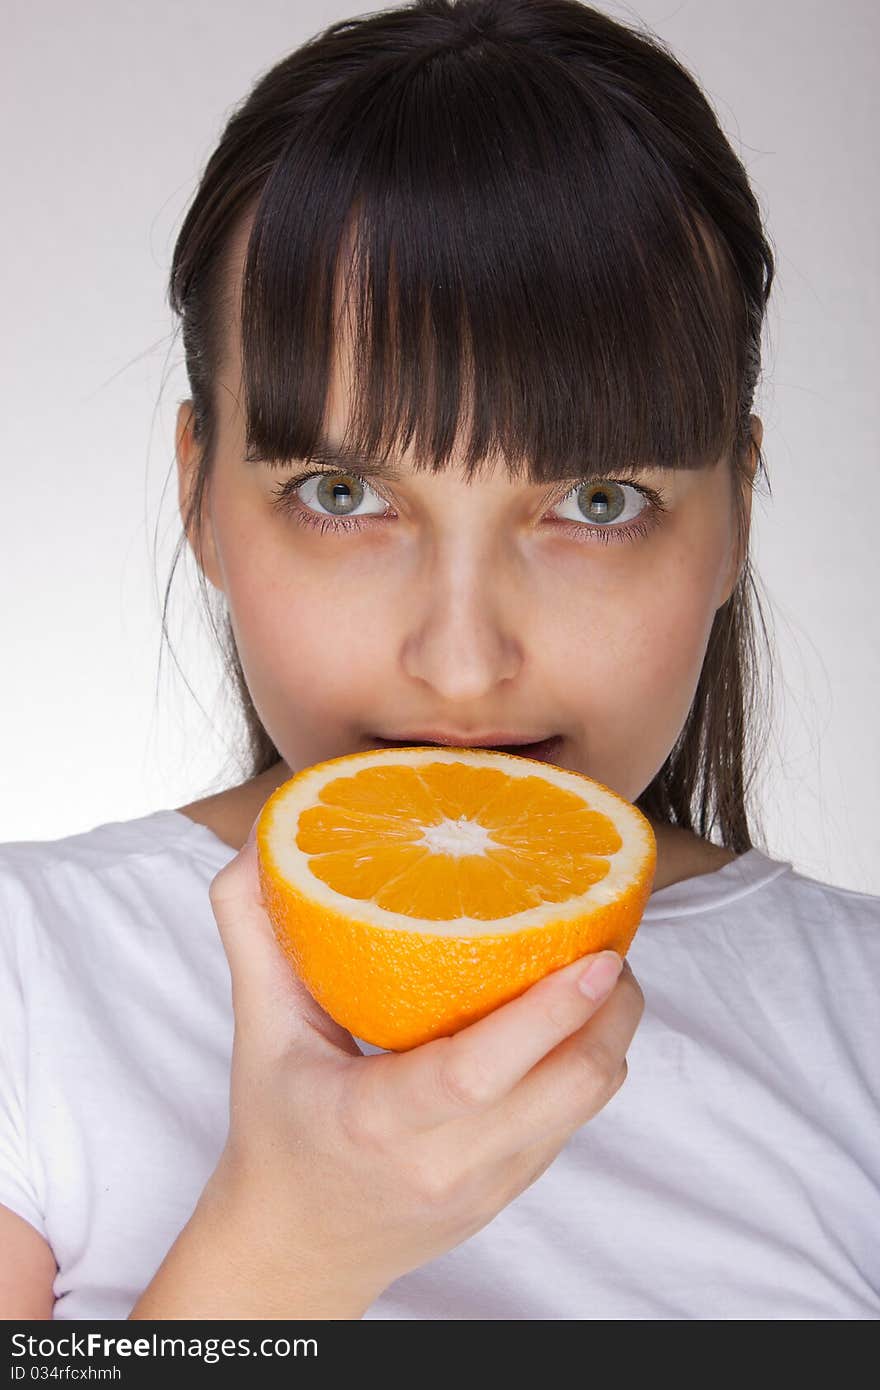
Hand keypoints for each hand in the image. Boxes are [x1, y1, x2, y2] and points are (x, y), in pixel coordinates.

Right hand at [203, 815, 644, 1314]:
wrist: (293, 1250)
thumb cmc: (275, 1131)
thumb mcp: (257, 1032)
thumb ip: (253, 931)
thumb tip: (262, 839)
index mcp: (378, 1120)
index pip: (477, 1073)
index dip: (549, 1013)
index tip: (595, 955)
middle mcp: (447, 1161)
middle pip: (571, 1085)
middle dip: (611, 1008)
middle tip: (605, 938)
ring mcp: (490, 1183)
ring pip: (589, 1101)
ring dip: (610, 1029)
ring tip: (598, 966)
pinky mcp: (513, 1188)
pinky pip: (575, 1116)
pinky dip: (587, 1057)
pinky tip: (572, 1013)